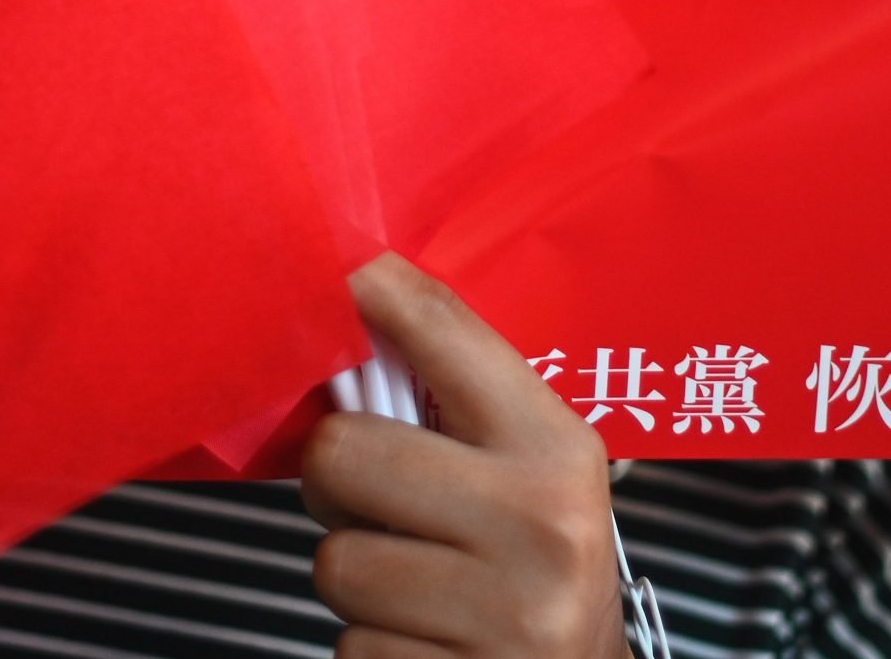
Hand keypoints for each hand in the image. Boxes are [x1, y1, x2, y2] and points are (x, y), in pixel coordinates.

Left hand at [304, 254, 627, 658]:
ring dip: (356, 577)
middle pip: (343, 452)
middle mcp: (540, 524)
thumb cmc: (537, 562)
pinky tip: (424, 638)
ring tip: (416, 582)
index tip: (335, 270)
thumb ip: (454, 398)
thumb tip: (347, 303)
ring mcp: (505, 615)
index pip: (440, 329)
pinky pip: (349, 646)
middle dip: (336, 480)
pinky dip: (370, 646)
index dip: (369, 289)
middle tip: (373, 501)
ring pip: (335, 562)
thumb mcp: (528, 468)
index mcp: (554, 448)